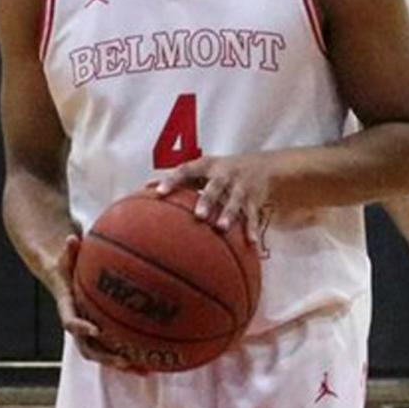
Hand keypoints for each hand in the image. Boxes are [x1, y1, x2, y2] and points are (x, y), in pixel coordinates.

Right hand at [46, 236, 133, 369]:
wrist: (62, 279)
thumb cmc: (67, 266)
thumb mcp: (67, 257)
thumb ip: (70, 250)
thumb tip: (71, 236)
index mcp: (68, 309)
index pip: (70, 323)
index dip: (81, 328)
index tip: (96, 330)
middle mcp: (78, 326)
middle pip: (89, 349)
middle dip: (107, 357)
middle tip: (125, 360)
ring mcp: (90, 334)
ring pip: (105, 355)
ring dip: (123, 364)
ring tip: (145, 370)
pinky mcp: (102, 335)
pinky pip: (117, 349)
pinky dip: (133, 356)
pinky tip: (155, 362)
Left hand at [154, 153, 272, 240]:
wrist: (262, 165)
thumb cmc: (221, 171)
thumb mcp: (203, 170)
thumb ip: (180, 180)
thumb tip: (146, 189)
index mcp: (207, 165)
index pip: (186, 170)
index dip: (172, 180)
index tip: (159, 192)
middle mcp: (224, 174)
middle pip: (215, 187)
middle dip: (207, 200)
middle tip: (198, 216)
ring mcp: (241, 187)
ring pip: (235, 201)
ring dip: (229, 214)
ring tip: (221, 228)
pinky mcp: (254, 199)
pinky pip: (252, 214)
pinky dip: (251, 227)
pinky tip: (250, 242)